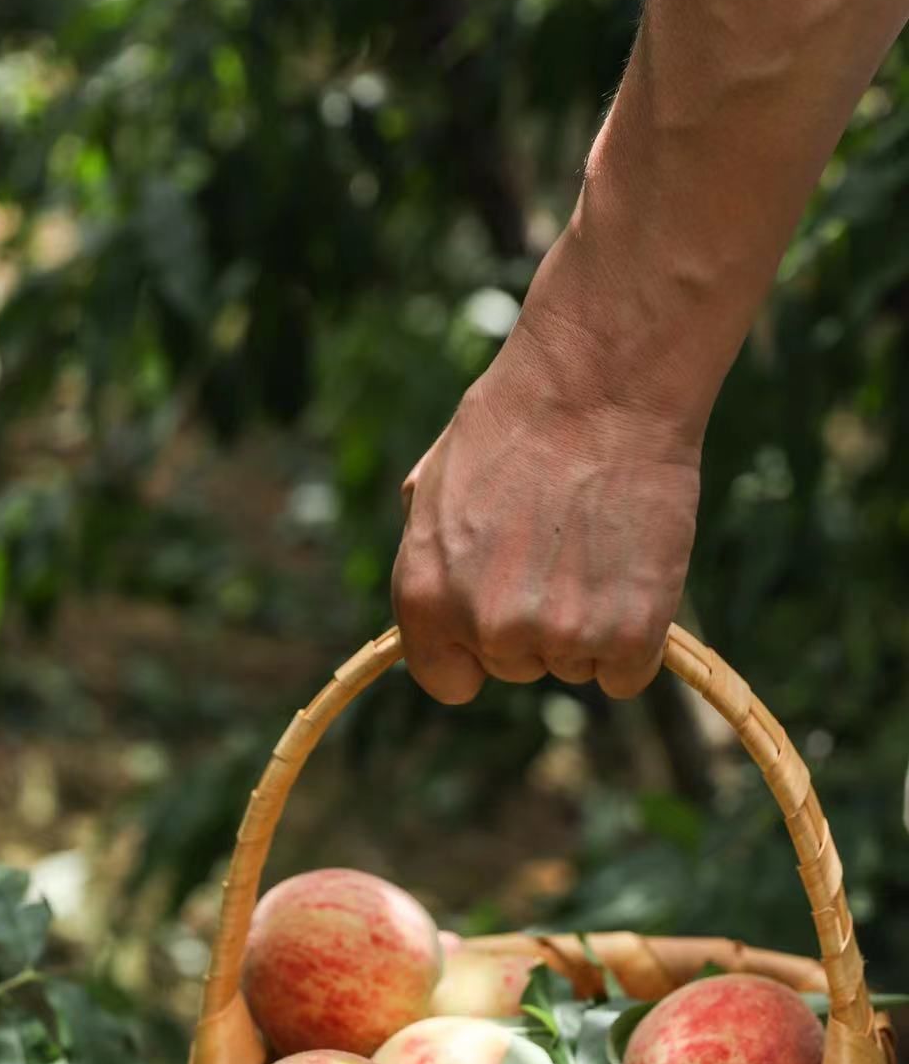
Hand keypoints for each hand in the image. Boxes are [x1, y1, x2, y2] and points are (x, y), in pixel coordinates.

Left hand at [391, 232, 704, 702]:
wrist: (601, 383)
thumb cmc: (517, 421)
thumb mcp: (436, 486)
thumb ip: (432, 559)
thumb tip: (438, 603)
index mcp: (426, 599)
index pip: (448, 681)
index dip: (475, 653)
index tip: (501, 622)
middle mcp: (487, 629)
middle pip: (517, 667)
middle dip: (536, 624)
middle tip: (562, 549)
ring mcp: (560, 637)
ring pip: (575, 665)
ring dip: (590, 625)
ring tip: (598, 544)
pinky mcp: (629, 635)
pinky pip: (627, 674)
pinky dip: (638, 638)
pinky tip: (634, 572)